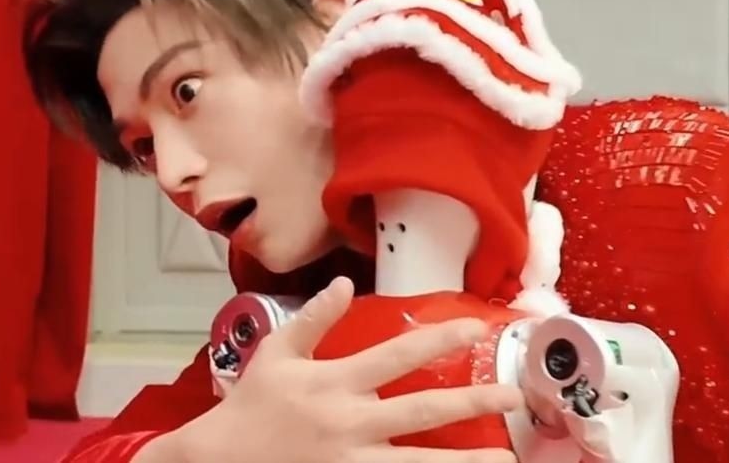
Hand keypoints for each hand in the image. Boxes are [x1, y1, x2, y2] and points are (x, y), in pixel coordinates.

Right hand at [172, 277, 521, 461]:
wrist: (216, 462)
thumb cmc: (246, 409)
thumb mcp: (274, 354)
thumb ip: (312, 320)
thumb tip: (341, 284)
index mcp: (336, 382)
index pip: (399, 355)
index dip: (440, 339)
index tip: (475, 330)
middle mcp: (350, 422)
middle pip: (423, 411)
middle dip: (472, 402)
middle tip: (512, 398)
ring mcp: (351, 462)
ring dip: (464, 462)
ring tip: (505, 461)